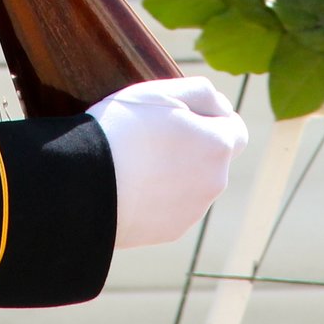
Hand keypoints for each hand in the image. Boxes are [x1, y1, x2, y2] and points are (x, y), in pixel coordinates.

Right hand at [87, 76, 248, 248]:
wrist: (87, 183)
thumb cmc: (124, 128)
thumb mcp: (163, 91)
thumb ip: (203, 92)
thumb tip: (224, 108)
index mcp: (218, 145)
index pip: (236, 131)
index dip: (213, 120)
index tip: (186, 116)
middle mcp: (215, 182)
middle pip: (214, 159)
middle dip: (194, 147)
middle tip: (154, 136)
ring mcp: (194, 210)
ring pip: (194, 184)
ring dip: (177, 172)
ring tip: (137, 161)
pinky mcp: (171, 231)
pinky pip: (173, 208)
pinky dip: (161, 197)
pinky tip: (132, 186)